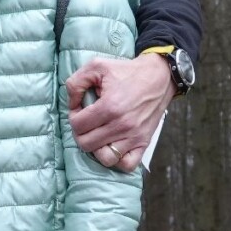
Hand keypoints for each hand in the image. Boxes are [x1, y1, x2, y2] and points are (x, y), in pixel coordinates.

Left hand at [66, 53, 174, 171]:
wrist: (158, 77)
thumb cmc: (127, 72)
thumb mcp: (97, 66)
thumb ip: (77, 82)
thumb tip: (72, 103)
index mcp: (109, 106)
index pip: (78, 125)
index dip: (73, 117)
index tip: (79, 110)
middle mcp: (121, 125)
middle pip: (87, 144)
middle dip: (81, 133)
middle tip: (87, 123)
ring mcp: (134, 136)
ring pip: (105, 158)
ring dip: (97, 148)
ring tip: (99, 135)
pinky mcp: (143, 142)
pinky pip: (128, 164)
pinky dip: (118, 160)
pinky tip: (113, 145)